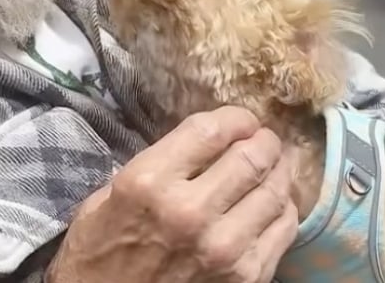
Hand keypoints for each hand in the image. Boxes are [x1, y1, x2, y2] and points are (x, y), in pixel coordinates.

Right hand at [46, 106, 297, 282]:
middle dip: (263, 140)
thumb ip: (156, 163)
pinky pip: (282, 230)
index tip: (241, 118)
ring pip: (273, 192)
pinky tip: (276, 200)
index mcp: (150, 182)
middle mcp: (190, 211)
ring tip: (276, 163)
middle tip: (264, 137)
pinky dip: (284, 208)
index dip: (234, 117)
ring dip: (279, 170)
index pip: (210, 131)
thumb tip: (203, 142)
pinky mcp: (244, 278)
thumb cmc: (100, 249)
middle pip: (249, 158)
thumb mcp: (110, 192)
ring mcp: (222, 249)